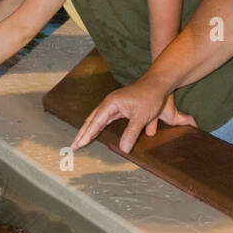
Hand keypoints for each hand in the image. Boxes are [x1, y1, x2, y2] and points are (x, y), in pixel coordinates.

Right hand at [72, 77, 194, 154]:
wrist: (158, 83)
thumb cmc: (150, 96)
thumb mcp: (141, 117)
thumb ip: (131, 133)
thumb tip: (123, 149)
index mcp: (111, 103)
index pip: (96, 121)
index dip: (87, 134)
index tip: (79, 144)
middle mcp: (109, 103)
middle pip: (92, 119)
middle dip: (83, 132)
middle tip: (74, 145)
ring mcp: (114, 105)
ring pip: (97, 119)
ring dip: (89, 130)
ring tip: (81, 141)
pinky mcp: (119, 107)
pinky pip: (105, 118)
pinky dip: (98, 126)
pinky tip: (95, 133)